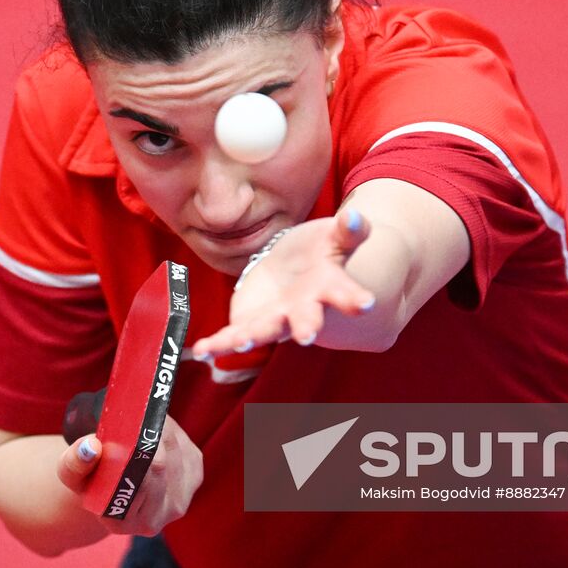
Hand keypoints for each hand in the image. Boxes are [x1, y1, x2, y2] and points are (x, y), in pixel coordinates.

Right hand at [56, 414, 203, 536]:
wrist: (115, 487)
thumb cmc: (91, 478)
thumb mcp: (72, 474)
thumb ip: (74, 463)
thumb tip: (90, 447)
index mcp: (121, 522)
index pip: (138, 482)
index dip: (135, 450)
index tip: (127, 428)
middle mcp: (154, 520)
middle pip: (161, 466)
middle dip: (149, 434)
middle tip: (136, 415)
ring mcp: (180, 502)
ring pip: (176, 452)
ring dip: (161, 430)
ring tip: (142, 421)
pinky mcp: (194, 479)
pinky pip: (187, 448)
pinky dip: (173, 433)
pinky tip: (156, 432)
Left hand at [189, 207, 376, 357]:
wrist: (294, 270)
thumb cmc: (318, 254)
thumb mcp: (333, 237)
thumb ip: (348, 230)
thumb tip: (355, 216)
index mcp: (328, 287)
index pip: (344, 292)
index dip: (354, 298)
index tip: (365, 303)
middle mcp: (303, 310)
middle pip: (305, 318)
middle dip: (306, 325)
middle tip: (306, 336)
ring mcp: (275, 321)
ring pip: (265, 331)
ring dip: (253, 337)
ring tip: (240, 342)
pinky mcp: (249, 324)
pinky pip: (232, 337)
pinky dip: (217, 345)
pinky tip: (202, 350)